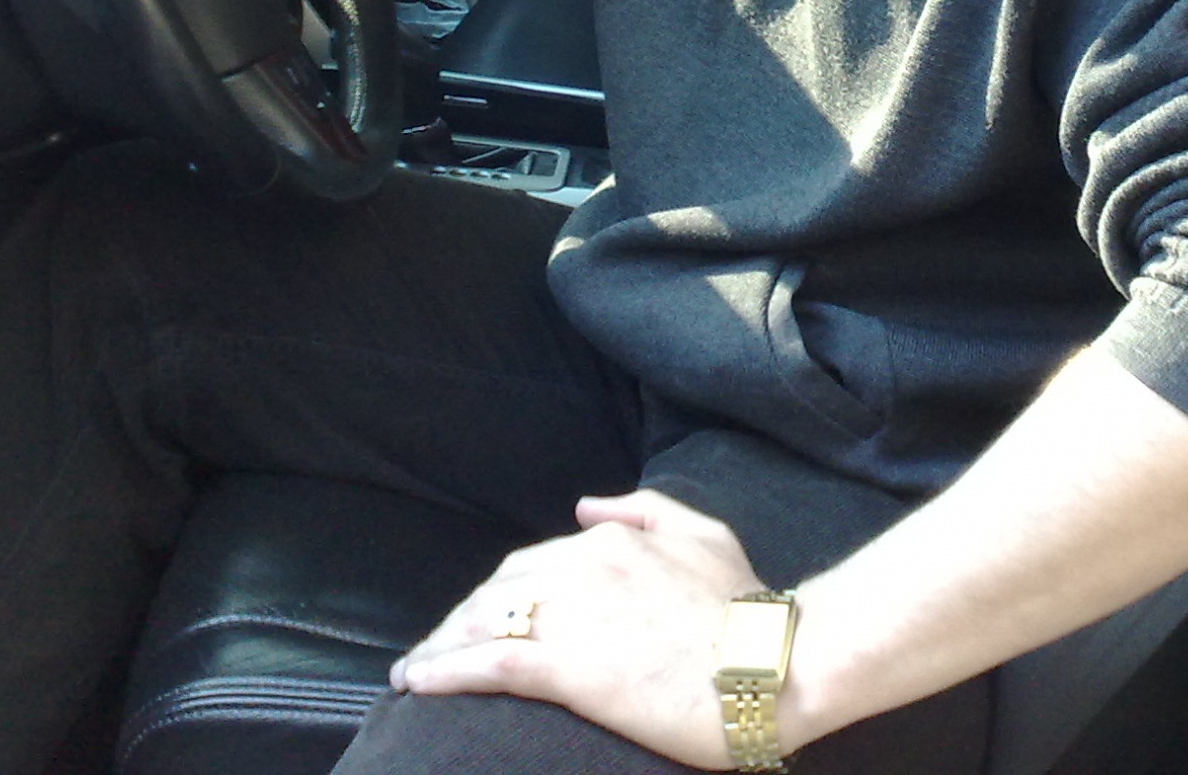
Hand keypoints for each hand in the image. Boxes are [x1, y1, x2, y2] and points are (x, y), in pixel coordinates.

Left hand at [397, 489, 763, 767]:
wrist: (773, 664)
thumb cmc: (745, 606)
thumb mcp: (703, 534)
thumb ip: (643, 510)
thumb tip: (586, 505)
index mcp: (608, 541)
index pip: (529, 565)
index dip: (496, 594)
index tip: (477, 618)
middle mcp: (581, 570)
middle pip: (496, 592)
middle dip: (459, 620)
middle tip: (436, 648)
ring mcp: (572, 619)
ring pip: (483, 625)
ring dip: (440, 646)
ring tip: (414, 671)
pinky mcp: (568, 671)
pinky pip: (489, 666)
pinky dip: (445, 671)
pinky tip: (418, 682)